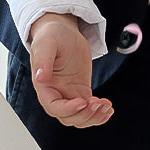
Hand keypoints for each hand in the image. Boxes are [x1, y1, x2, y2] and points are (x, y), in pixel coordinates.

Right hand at [28, 13, 111, 127]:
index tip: (83, 101)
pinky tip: (109, 108)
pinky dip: (99, 113)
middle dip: (85, 114)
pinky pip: (89, 109)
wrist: (63, 32)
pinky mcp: (81, 92)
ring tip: (107, 107)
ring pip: (80, 117)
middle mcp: (56, 94)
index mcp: (44, 87)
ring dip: (94, 117)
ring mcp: (69, 95)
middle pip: (69, 117)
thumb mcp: (45, 44)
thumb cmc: (51, 36)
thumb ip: (42, 60)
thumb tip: (40, 77)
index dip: (68, 109)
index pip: (53, 107)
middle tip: (99, 103)